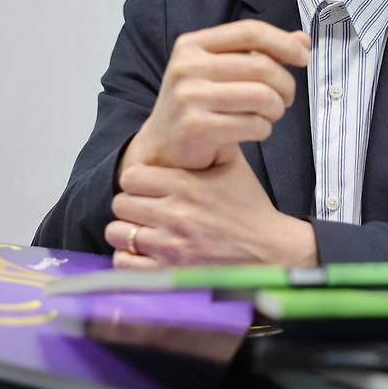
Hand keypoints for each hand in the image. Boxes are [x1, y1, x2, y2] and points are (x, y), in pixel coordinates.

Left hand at [106, 145, 317, 267]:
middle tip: (145, 206)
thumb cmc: (250, 207)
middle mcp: (174, 214)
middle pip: (121, 204)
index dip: (136, 179)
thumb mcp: (233, 166)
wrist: (269, 249)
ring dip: (128, 230)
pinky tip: (146, 250)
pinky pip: (125, 262)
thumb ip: (211, 142)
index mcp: (186, 185)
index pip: (131, 177)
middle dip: (131, 204)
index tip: (146, 184)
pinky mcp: (169, 272)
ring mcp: (170, 245)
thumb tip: (199, 116)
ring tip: (144, 228)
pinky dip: (130, 257)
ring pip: (118, 233)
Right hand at [120, 20, 309, 173]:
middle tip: (287, 98)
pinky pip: (253, 124)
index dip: (284, 42)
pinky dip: (264, 129)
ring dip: (277, 109)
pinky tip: (256, 129)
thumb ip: (261, 52)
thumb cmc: (202, 104)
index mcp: (192, 44)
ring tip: (272, 114)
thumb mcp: (224, 70)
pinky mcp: (196, 126)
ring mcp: (188, 96)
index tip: (304, 57)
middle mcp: (186, 66)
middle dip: (286, 84)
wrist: (165, 148)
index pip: (249, 31)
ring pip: (262, 96)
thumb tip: (303, 40)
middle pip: (261, 66)